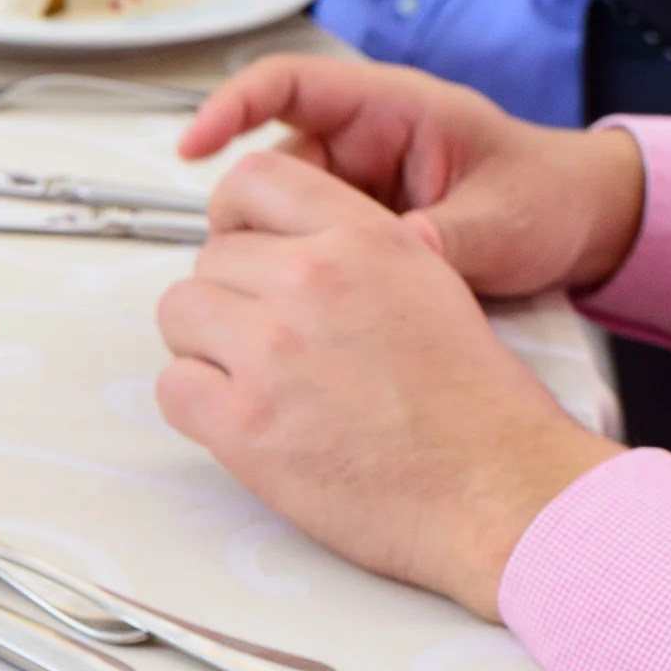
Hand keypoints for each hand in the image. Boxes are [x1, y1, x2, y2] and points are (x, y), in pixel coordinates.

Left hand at [155, 152, 622, 620]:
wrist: (498, 489)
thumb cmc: (473, 405)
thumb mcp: (428, 284)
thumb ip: (350, 254)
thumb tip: (278, 250)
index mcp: (365, 237)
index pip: (251, 181)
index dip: (234, 222)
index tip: (245, 259)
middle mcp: (312, 279)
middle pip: (209, 259)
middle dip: (229, 300)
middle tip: (269, 347)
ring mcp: (272, 351)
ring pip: (179, 313)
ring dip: (204, 348)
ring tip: (257, 384)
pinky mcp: (245, 424)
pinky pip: (173, 387)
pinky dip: (197, 406)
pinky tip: (247, 423)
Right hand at [177, 55, 644, 297]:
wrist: (582, 228)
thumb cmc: (550, 199)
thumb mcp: (505, 220)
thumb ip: (447, 239)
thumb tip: (396, 255)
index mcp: (392, 110)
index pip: (288, 85)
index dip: (230, 107)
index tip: (191, 146)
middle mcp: (360, 143)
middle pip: (266, 167)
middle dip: (250, 217)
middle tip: (256, 272)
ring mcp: (351, 189)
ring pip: (276, 218)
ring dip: (276, 257)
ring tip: (296, 303)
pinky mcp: (350, 232)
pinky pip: (301, 248)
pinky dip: (296, 278)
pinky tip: (308, 313)